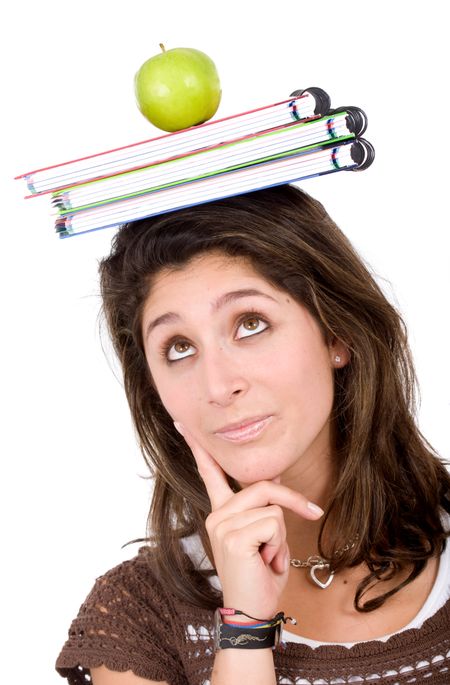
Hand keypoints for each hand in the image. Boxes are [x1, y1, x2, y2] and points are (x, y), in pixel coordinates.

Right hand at [174, 422, 323, 619]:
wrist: (251, 613)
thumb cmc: (259, 576)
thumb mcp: (266, 535)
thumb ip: (264, 507)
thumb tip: (274, 477)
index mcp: (222, 513)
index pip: (210, 473)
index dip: (199, 447)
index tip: (183, 422)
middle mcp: (217, 515)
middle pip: (263, 485)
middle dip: (292, 500)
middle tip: (313, 512)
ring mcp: (222, 524)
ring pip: (273, 507)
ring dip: (282, 535)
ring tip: (268, 557)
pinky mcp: (233, 535)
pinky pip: (274, 522)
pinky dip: (280, 544)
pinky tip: (265, 562)